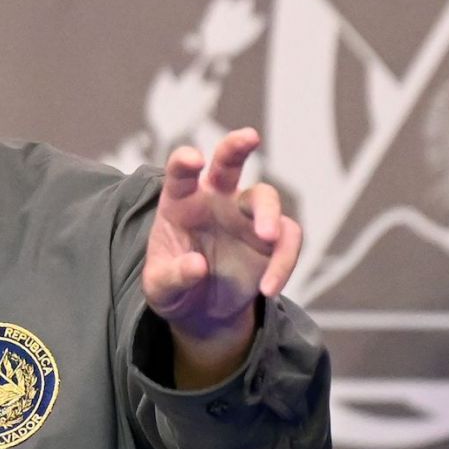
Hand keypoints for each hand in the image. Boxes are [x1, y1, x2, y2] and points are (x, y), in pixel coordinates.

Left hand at [142, 128, 302, 342]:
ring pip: (265, 196)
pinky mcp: (272, 239)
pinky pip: (287, 238)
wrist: (203, 311)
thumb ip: (173, 277)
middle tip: (250, 137)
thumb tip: (197, 266)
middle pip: (228, 163)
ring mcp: (246, 216)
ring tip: (268, 238)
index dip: (185, 162)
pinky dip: (284, 261)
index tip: (194, 159)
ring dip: (269, 213)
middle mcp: (215, 200)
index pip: (180, 175)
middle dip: (237, 146)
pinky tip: (268, 288)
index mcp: (181, 202)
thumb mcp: (160, 289)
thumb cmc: (174, 287)